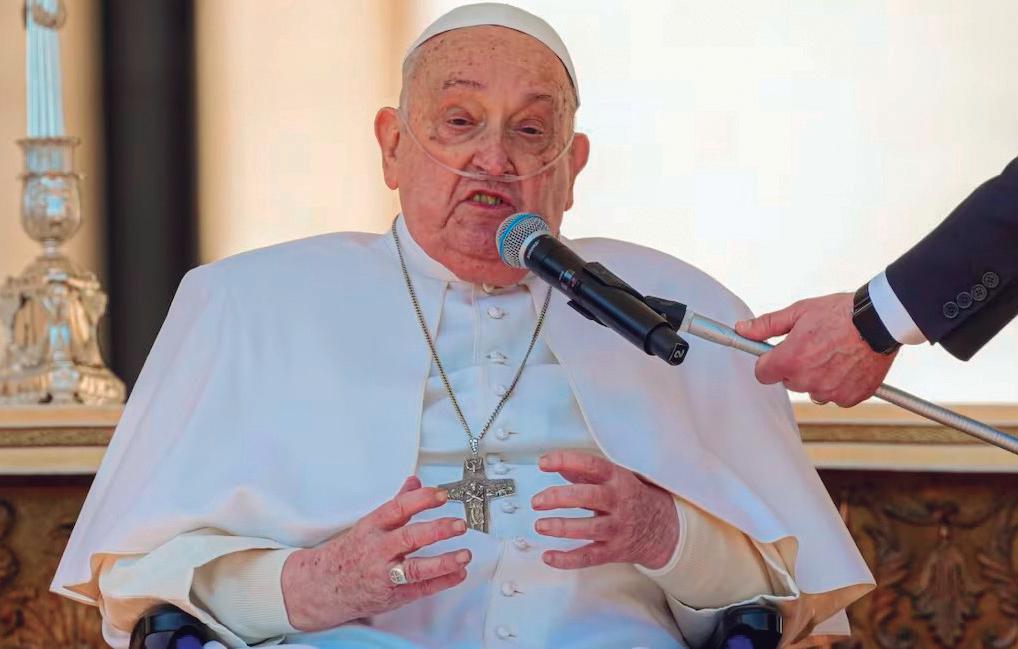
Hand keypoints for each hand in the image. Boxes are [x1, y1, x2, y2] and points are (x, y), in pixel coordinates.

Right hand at [281, 476, 470, 630]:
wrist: (323, 586)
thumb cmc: (350, 552)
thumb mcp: (370, 523)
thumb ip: (397, 504)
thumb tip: (415, 482)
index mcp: (372, 528)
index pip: (398, 509)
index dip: (421, 500)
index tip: (441, 495)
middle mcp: (378, 550)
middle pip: (409, 538)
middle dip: (437, 530)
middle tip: (459, 525)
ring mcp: (385, 575)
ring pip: (416, 569)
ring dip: (444, 562)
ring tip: (464, 554)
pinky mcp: (393, 595)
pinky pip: (421, 590)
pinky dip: (442, 582)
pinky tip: (458, 573)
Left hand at [531, 450, 678, 570]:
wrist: (664, 529)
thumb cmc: (633, 498)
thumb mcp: (615, 478)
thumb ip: (586, 473)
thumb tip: (558, 466)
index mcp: (618, 479)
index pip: (591, 465)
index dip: (566, 461)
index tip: (543, 462)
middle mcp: (618, 502)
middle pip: (587, 497)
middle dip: (559, 498)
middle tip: (537, 501)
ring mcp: (617, 528)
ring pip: (587, 529)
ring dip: (561, 527)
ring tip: (539, 525)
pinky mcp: (613, 551)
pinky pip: (588, 557)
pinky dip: (567, 559)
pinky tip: (548, 557)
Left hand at [735, 293, 896, 406]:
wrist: (879, 320)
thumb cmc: (840, 313)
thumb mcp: (798, 312)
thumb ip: (767, 325)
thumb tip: (742, 330)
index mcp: (790, 360)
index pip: (762, 374)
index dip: (769, 362)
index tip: (778, 354)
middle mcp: (807, 380)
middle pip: (788, 381)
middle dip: (795, 367)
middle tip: (814, 346)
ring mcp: (830, 391)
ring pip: (812, 389)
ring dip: (818, 377)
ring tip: (834, 353)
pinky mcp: (850, 398)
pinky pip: (835, 396)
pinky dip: (839, 384)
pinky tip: (848, 364)